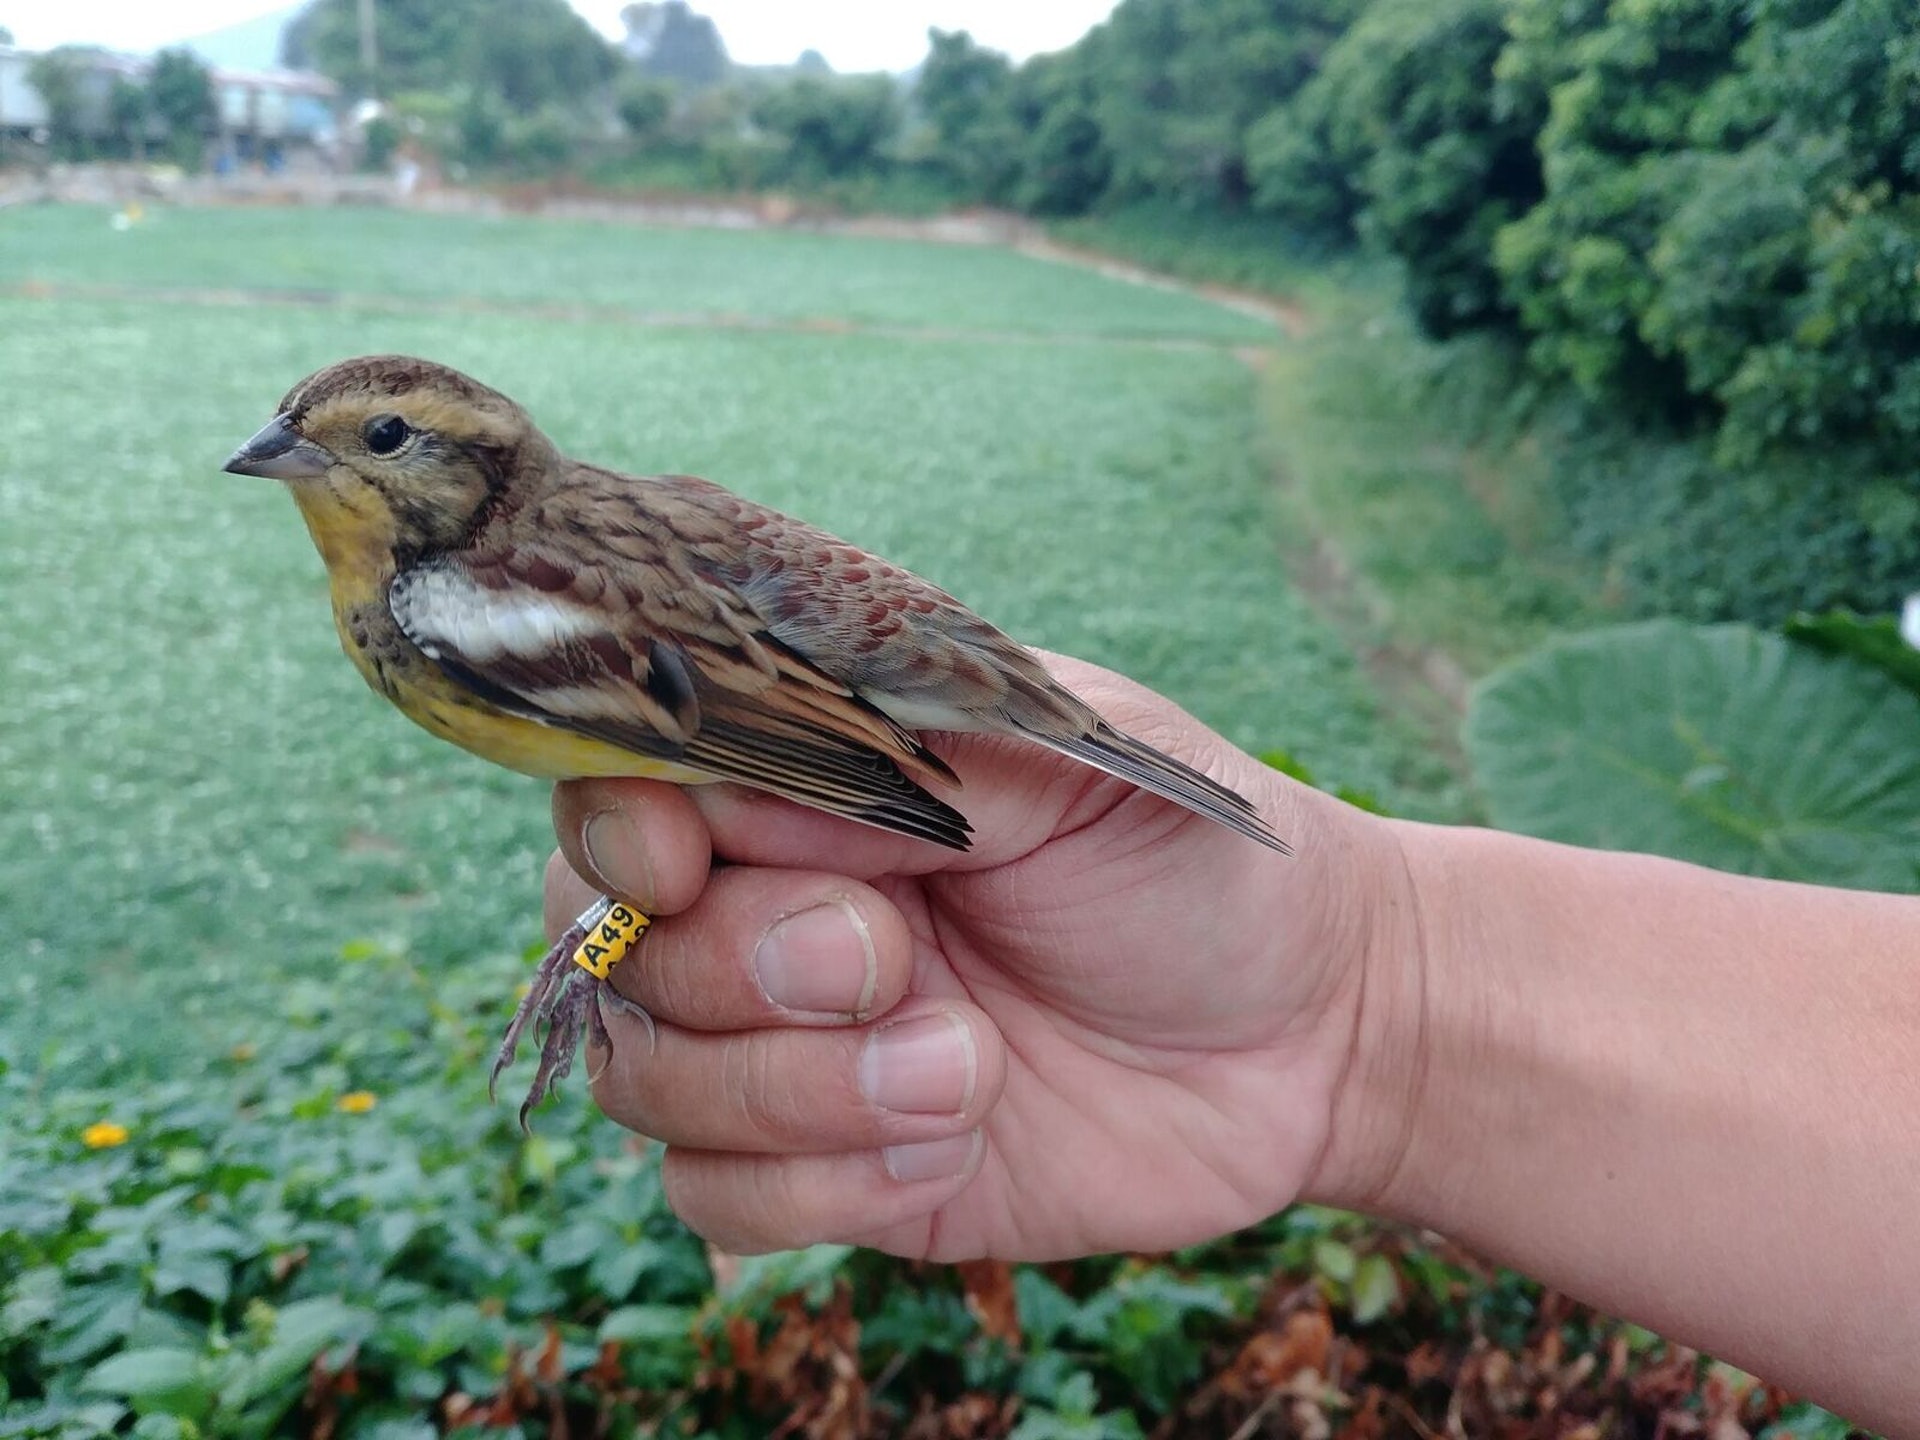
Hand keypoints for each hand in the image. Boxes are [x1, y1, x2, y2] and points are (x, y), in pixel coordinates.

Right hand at [545, 656, 1409, 1260]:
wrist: (1314, 1031)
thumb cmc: (1199, 860)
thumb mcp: (1069, 755)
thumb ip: (892, 750)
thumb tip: (712, 785)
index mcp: (816, 781)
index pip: (621, 792)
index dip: (618, 834)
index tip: (682, 863)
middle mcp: (776, 905)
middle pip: (611, 951)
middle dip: (744, 969)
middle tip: (895, 959)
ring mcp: (794, 1045)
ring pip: (648, 1085)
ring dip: (798, 1090)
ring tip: (967, 1067)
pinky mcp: (832, 1168)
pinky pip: (719, 1199)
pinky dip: (823, 1183)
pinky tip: (955, 1141)